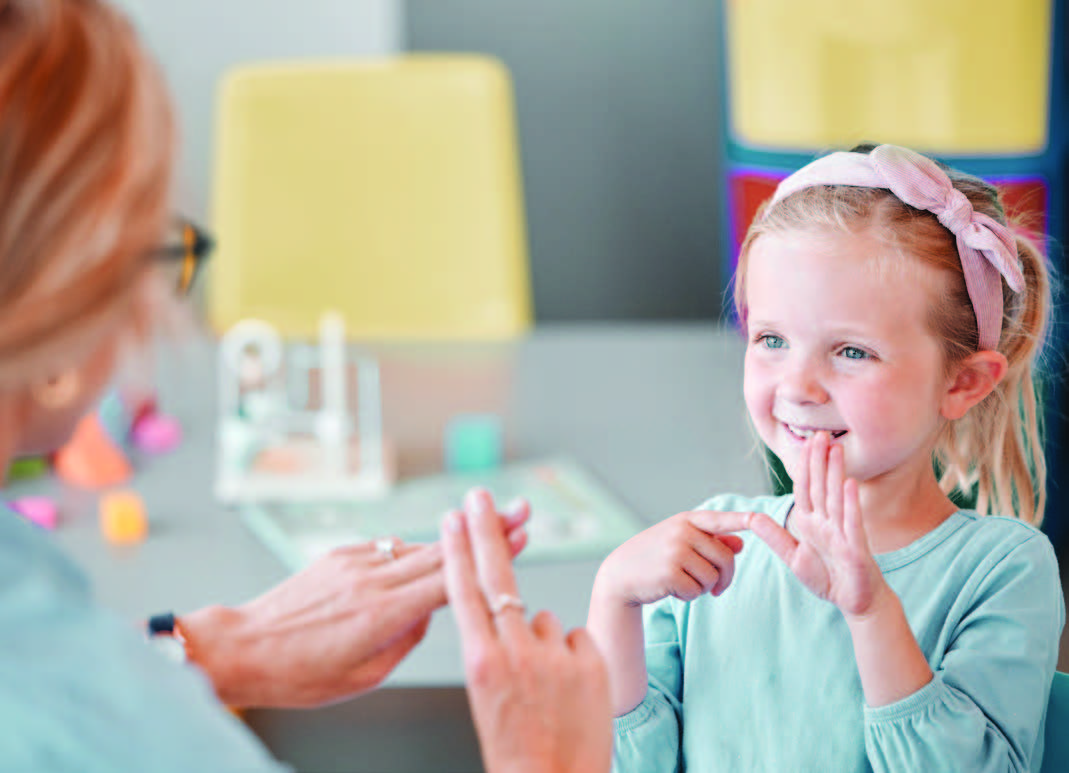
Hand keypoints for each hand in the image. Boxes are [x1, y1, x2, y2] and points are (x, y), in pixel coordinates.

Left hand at [181, 499, 528, 707]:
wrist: (243, 647)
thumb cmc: (300, 675)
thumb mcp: (364, 676)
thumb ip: (406, 640)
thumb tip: (428, 612)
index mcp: (382, 615)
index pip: (451, 579)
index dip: (490, 556)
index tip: (522, 536)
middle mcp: (372, 579)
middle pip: (444, 550)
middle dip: (488, 529)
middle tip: (523, 510)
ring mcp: (355, 561)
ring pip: (417, 546)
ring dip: (456, 537)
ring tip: (489, 525)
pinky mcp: (340, 554)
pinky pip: (388, 550)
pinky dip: (412, 552)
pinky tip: (429, 554)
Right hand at [442, 488, 611, 772]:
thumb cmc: (516, 748)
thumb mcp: (488, 697)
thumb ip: (497, 650)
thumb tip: (521, 614)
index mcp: (480, 662)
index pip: (463, 592)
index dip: (457, 551)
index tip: (452, 518)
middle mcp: (514, 652)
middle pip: (497, 575)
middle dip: (485, 531)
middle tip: (480, 496)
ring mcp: (554, 655)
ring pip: (546, 621)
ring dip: (547, 644)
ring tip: (549, 690)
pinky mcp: (590, 661)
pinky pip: (577, 639)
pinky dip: (575, 658)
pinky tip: (572, 692)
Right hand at [592, 509, 750, 607]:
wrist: (621, 575)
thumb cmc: (655, 557)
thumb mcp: (681, 542)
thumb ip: (712, 541)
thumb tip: (741, 542)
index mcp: (688, 520)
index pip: (721, 519)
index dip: (744, 519)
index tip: (760, 519)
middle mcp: (682, 531)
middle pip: (726, 558)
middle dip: (724, 578)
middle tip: (716, 588)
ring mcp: (675, 551)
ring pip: (712, 577)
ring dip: (703, 588)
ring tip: (684, 583)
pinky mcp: (669, 572)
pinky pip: (696, 591)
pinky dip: (689, 596)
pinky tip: (674, 590)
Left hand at [749, 431, 885, 617]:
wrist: (855, 602)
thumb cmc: (827, 578)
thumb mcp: (793, 557)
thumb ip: (775, 537)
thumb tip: (752, 518)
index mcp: (812, 522)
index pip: (805, 489)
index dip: (804, 466)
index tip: (805, 442)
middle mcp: (828, 523)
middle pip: (821, 486)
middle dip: (820, 460)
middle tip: (821, 433)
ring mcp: (843, 533)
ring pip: (836, 498)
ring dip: (836, 473)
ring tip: (835, 448)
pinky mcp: (856, 548)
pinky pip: (852, 522)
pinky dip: (850, 503)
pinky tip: (848, 484)